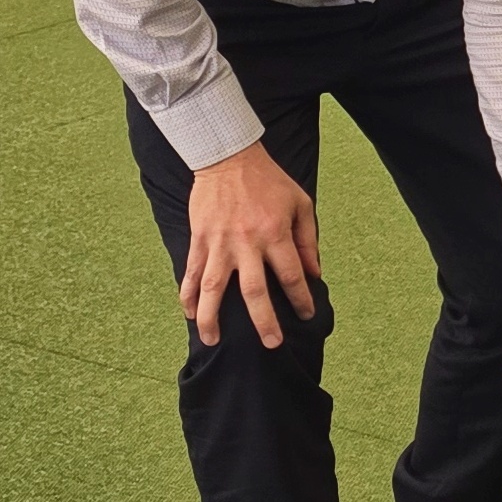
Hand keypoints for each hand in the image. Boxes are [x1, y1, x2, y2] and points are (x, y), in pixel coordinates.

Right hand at [181, 142, 318, 349]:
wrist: (228, 157)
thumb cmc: (269, 181)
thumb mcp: (300, 203)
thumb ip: (307, 239)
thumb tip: (314, 273)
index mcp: (275, 233)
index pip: (292, 276)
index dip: (301, 300)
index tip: (306, 315)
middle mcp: (246, 243)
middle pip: (254, 292)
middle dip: (264, 322)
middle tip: (271, 344)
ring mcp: (219, 243)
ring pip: (213, 288)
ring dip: (211, 318)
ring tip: (212, 341)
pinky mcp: (199, 239)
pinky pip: (191, 272)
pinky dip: (187, 295)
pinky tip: (189, 314)